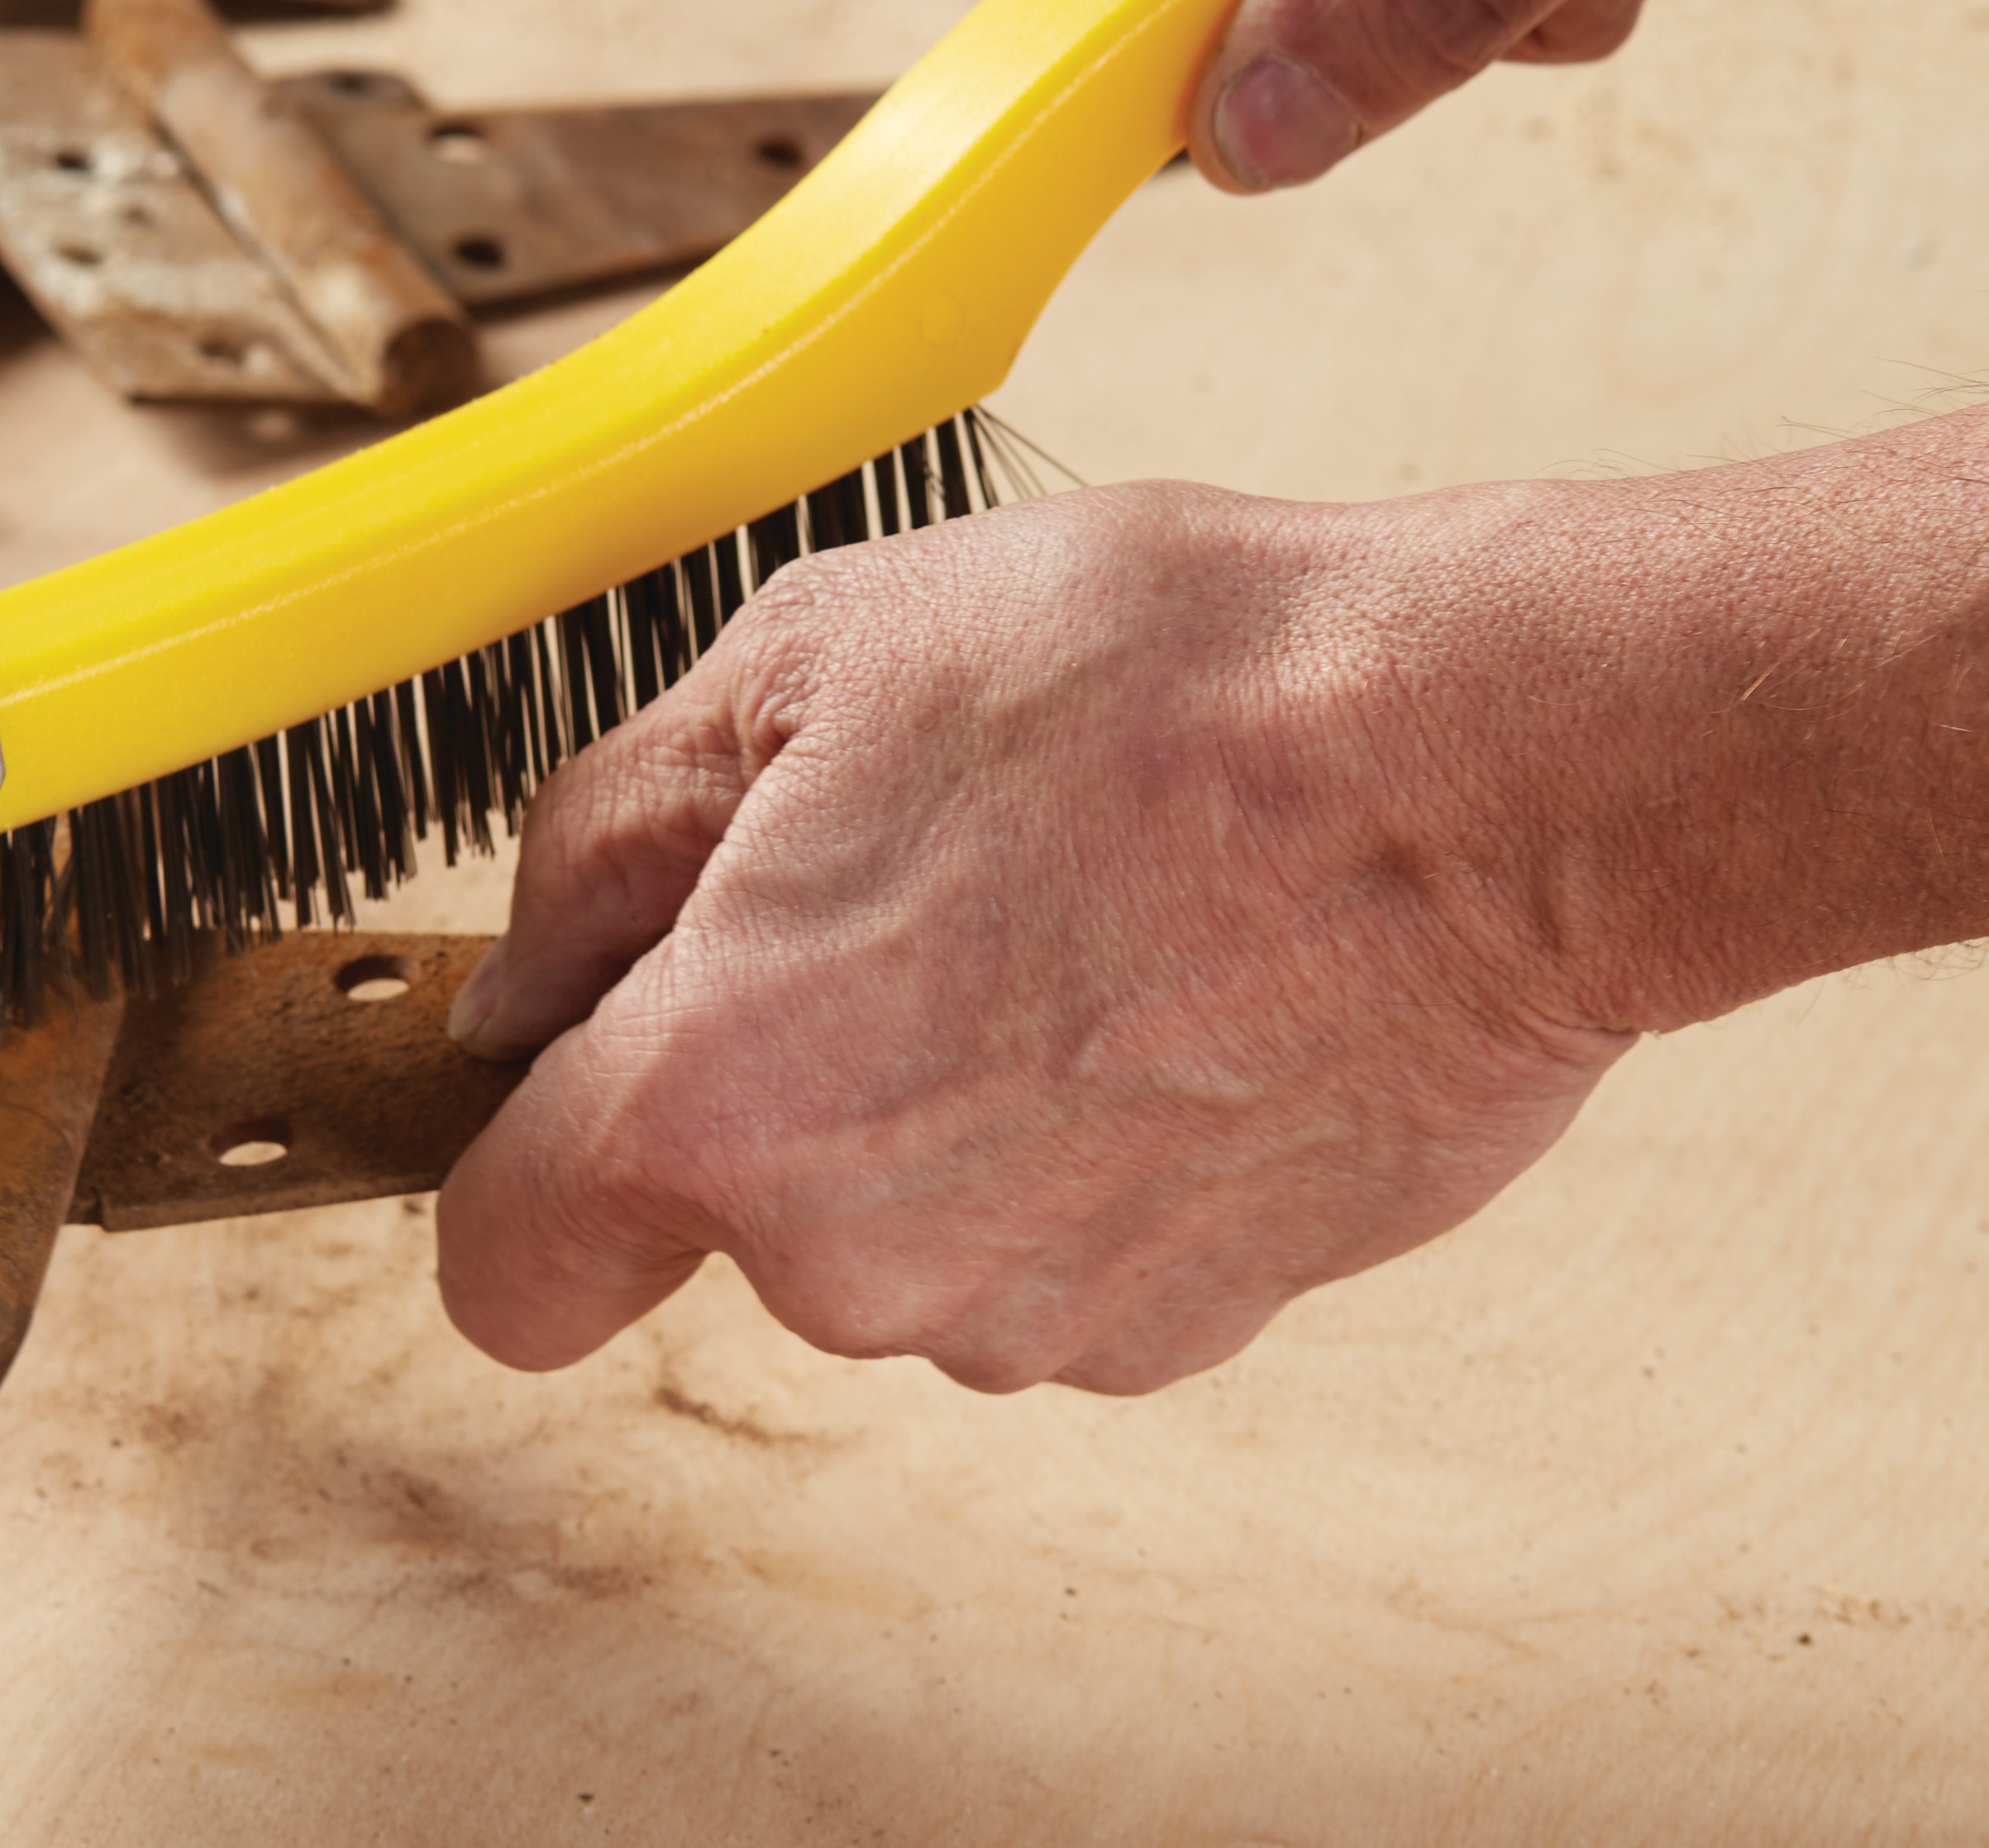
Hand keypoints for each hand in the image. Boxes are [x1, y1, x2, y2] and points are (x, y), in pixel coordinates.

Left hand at [435, 482, 1645, 1391]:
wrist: (1483, 773)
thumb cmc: (1169, 689)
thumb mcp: (809, 657)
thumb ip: (604, 843)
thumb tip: (523, 981)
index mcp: (723, 1102)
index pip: (505, 1263)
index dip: (526, 1157)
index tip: (583, 1072)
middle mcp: (859, 1266)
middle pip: (723, 1226)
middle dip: (765, 1081)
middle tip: (895, 890)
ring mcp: (1032, 1321)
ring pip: (891, 1243)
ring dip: (926, 1113)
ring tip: (1056, 925)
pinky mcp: (1182, 1331)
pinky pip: (1044, 1257)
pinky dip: (1068, 1158)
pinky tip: (1155, 1002)